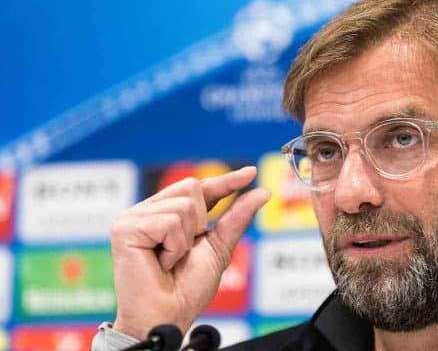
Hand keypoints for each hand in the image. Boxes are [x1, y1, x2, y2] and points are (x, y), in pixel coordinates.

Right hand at [110, 166, 269, 339]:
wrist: (168, 315)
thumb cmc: (188, 288)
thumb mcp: (219, 247)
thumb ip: (236, 217)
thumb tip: (262, 192)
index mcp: (166, 213)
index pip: (200, 187)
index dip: (226, 180)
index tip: (251, 173)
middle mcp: (148, 210)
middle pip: (192, 188)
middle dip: (200, 223)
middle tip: (182, 252)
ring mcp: (133, 217)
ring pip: (183, 206)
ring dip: (186, 240)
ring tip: (169, 260)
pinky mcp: (125, 228)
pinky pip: (169, 223)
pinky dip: (174, 247)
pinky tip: (160, 262)